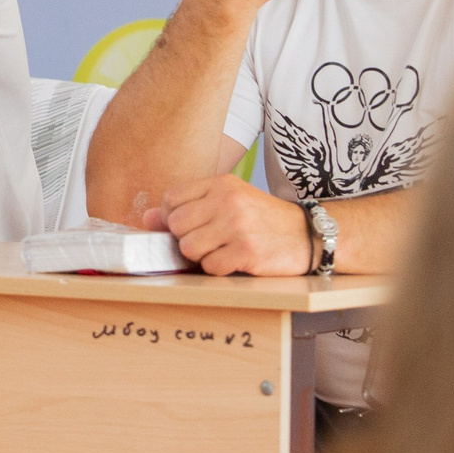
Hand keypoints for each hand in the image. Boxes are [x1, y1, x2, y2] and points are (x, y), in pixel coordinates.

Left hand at [160, 178, 312, 276]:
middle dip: (187, 238)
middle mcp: (228, 201)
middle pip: (176, 225)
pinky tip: (235, 261)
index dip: (173, 217)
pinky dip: (219, 269)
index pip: (171, 199)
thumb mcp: (228, 202)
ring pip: (189, 248)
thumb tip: (146, 219)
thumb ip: (188, 207)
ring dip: (202, 256)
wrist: (307, 234)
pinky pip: (210, 267)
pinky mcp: (247, 252)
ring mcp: (238, 226)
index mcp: (221, 183)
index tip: (190, 225)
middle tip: (209, 241)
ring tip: (223, 250)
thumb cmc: (262, 218)